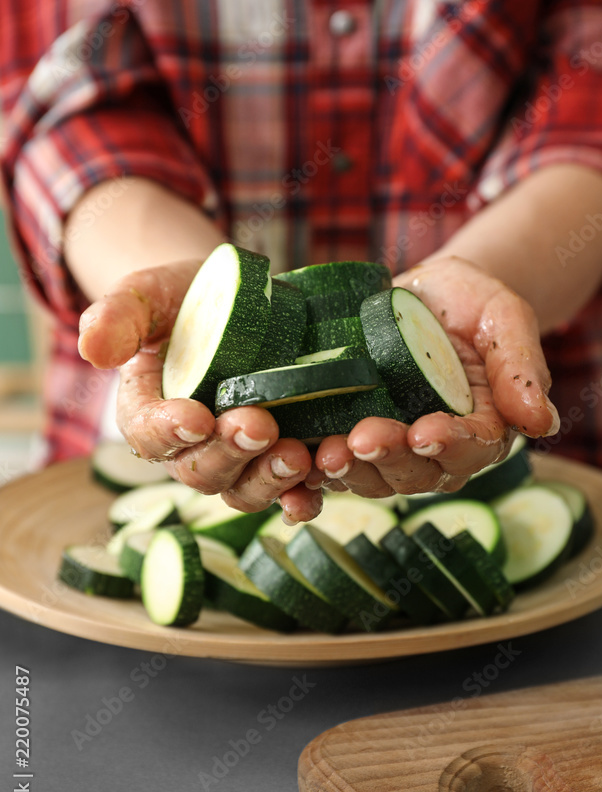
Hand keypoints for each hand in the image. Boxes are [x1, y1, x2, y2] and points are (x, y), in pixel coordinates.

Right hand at [78, 262, 321, 521]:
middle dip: (230, 452)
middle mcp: (190, 447)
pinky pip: (288, 491)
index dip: (168, 431)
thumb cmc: (186, 298)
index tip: (195, 417)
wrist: (240, 301)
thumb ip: (118, 316)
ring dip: (270, 479)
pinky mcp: (278, 457)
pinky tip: (320, 486)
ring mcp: (237, 458)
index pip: (147, 433)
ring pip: (244, 489)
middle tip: (259, 426)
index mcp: (148, 411)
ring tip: (297, 455)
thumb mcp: (147, 295)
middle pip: (201, 469)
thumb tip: (92, 349)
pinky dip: (302, 496)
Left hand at [309, 257, 558, 499]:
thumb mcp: (504, 317)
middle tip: (358, 440)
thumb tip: (541, 423)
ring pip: (370, 476)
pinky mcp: (348, 437)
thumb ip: (521, 368)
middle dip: (386, 458)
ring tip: (322, 454)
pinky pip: (331, 466)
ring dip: (346, 471)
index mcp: (481, 429)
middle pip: (415, 472)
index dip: (448, 445)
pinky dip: (310, 475)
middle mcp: (434, 450)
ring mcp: (389, 448)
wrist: (421, 294)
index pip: (470, 447)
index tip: (425, 433)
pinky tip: (292, 465)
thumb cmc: (470, 303)